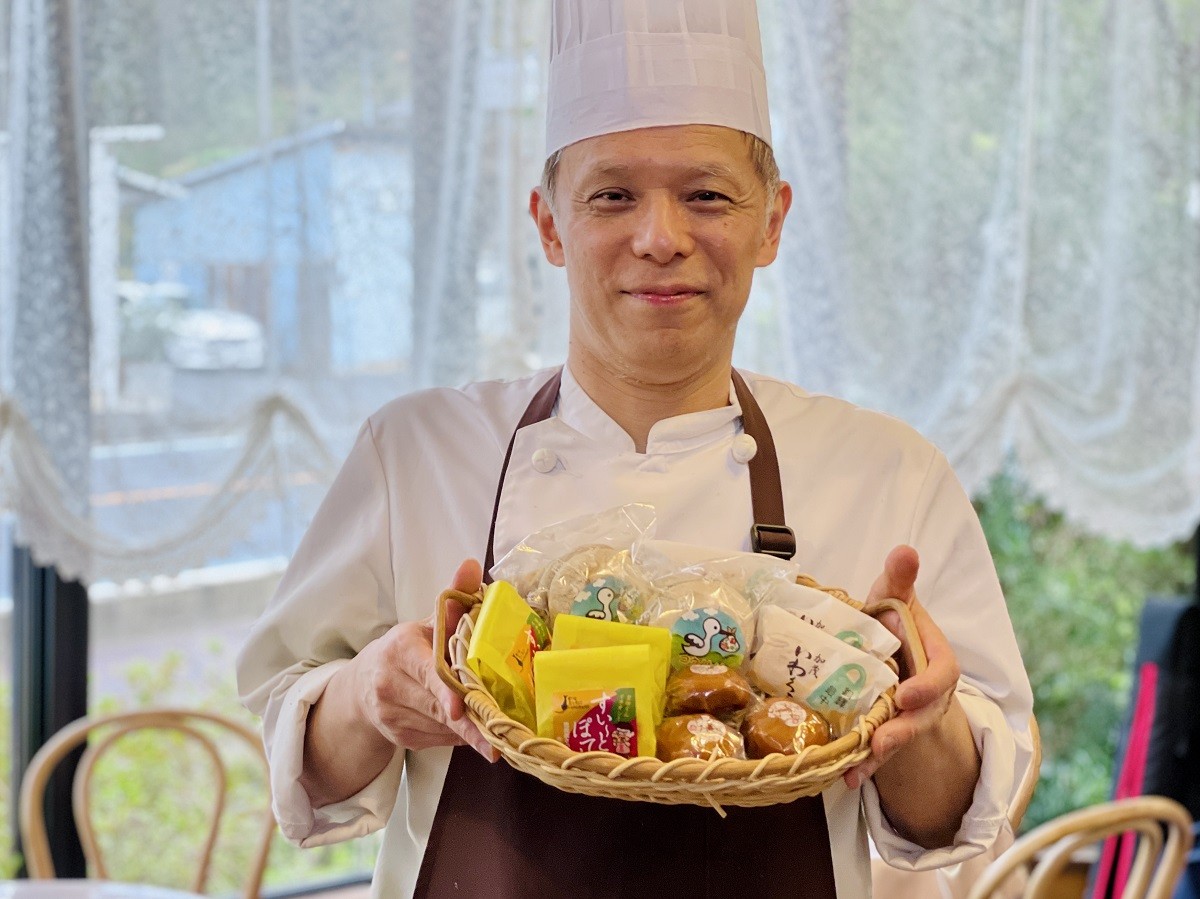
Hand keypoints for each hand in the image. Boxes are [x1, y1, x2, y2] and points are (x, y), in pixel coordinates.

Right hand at [349, 558, 497, 759]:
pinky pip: (440, 741)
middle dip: (471, 718)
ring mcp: (392, 716)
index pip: (426, 671)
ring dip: (468, 726)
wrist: (362, 686)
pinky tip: (466, 724)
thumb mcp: (428, 622)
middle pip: (439, 706)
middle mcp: (390, 684)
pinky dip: (457, 735)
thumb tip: (472, 565)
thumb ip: (454, 597)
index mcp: (400, 649)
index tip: (459, 709)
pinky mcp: (400, 738)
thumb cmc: (407, 650)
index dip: (445, 691)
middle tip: (500, 733)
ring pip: (443, 727)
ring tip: (488, 718)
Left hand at [843, 544, 962, 789]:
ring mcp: (907, 715)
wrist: (887, 651)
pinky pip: (877, 752)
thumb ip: (900, 580)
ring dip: (880, 754)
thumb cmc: (892, 621)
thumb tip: (904, 549)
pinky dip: (863, 765)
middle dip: (903, 730)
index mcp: (935, 660)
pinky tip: (845, 777)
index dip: (927, 687)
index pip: (943, 674)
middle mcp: (926, 693)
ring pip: (899, 738)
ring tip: (858, 766)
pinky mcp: (885, 729)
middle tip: (882, 740)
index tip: (907, 694)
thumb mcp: (895, 599)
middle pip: (922, 716)